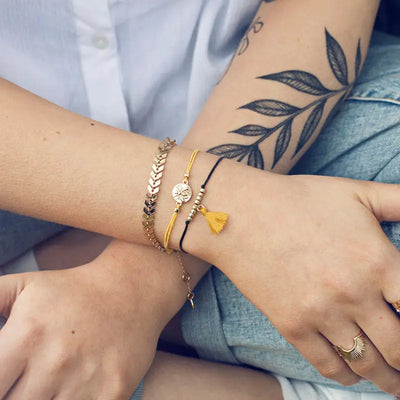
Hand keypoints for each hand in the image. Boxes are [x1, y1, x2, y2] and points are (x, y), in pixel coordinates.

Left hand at [0, 241, 172, 399]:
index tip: (2, 382)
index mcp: (26, 335)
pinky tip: (67, 393)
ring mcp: (86, 381)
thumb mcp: (25, 286)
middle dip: (12, 397)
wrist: (131, 289)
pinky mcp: (113, 392)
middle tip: (22, 385)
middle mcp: (55, 362)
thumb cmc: (73, 290)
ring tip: (43, 388)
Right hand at [194, 164, 399, 394]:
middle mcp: (355, 294)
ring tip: (394, 382)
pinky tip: (355, 375)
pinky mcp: (292, 325)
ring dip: (387, 378)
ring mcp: (321, 314)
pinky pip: (330, 366)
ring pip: (368, 364)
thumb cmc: (297, 199)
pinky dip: (349, 377)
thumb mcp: (355, 192)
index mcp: (378, 261)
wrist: (240, 215)